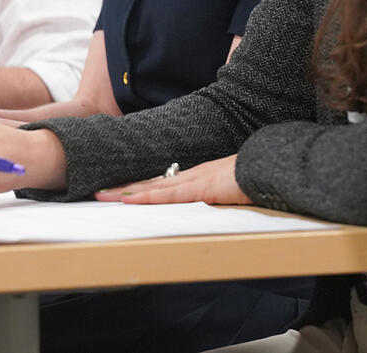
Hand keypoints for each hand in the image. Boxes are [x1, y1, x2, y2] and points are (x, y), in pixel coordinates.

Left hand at [93, 155, 250, 205]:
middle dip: (122, 188)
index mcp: (196, 177)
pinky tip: (130, 200)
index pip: (160, 183)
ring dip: (126, 192)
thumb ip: (216, 191)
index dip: (138, 186)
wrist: (268, 166)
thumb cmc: (252, 176)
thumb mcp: (229, 186)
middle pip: (149, 183)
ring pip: (152, 188)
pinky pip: (168, 195)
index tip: (118, 190)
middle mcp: (189, 176)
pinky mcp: (200, 189)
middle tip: (97, 192)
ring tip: (102, 196)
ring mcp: (193, 180)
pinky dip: (147, 198)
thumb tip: (210, 197)